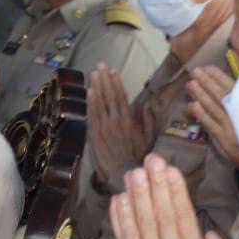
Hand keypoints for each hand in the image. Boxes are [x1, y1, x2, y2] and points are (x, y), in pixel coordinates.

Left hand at [87, 63, 150, 192]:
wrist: (125, 174)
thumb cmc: (138, 158)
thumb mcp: (149, 139)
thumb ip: (147, 121)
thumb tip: (146, 105)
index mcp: (129, 120)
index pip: (121, 96)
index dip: (116, 82)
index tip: (113, 70)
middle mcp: (116, 121)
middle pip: (109, 95)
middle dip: (104, 79)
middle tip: (100, 65)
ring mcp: (104, 127)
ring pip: (99, 103)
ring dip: (96, 86)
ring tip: (93, 73)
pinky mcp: (95, 135)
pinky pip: (92, 116)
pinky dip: (90, 103)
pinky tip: (89, 91)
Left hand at [110, 154, 233, 238]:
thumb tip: (212, 234)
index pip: (183, 215)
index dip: (175, 191)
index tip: (170, 170)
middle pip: (161, 213)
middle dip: (155, 184)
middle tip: (150, 160)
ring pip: (142, 222)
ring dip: (137, 195)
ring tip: (133, 174)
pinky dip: (121, 219)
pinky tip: (119, 200)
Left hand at [185, 66, 238, 167]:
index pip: (233, 87)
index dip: (219, 77)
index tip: (208, 67)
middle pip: (220, 95)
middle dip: (206, 82)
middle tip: (194, 71)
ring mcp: (231, 128)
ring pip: (213, 109)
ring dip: (201, 95)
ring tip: (190, 84)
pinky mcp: (225, 141)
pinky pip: (211, 126)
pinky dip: (201, 115)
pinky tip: (192, 106)